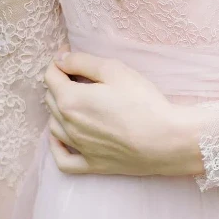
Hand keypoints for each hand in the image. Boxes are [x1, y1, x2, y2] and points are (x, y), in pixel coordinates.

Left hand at [44, 49, 202, 176]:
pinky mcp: (93, 164)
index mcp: (70, 99)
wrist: (167, 140)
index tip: (67, 54)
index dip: (58, 61)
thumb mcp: (115, 70)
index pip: (51, 76)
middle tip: (76, 75)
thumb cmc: (144, 103)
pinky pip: (63, 160)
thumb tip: (60, 60)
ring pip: (54, 126)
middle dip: (59, 83)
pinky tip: (62, 139)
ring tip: (75, 102)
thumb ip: (83, 62)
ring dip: (58, 110)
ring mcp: (79, 147)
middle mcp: (68, 125)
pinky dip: (57, 148)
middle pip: (51, 99)